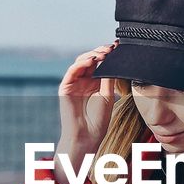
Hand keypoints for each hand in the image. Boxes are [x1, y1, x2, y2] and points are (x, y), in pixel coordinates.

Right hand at [54, 41, 120, 177]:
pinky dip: (81, 63)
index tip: (118, 47)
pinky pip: (72, 70)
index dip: (108, 54)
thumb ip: (108, 77)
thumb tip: (113, 59)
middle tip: (111, 48)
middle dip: (101, 52)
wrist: (86, 136)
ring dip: (92, 55)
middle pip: (91, 59)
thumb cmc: (98, 120)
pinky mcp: (65, 87)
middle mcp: (84, 81)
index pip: (100, 63)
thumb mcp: (107, 95)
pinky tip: (92, 60)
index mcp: (95, 83)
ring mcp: (74, 83)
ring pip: (81, 62)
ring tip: (104, 53)